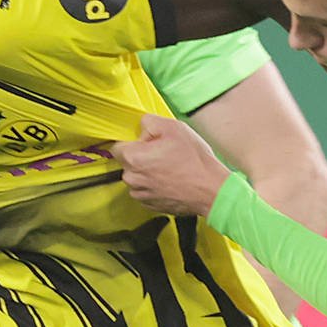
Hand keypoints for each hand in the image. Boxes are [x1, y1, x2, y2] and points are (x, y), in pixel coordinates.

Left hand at [112, 112, 230, 218]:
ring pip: (137, 177)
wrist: (211, 190)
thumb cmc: (194, 161)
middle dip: (141, 156)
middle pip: (128, 162)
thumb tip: (141, 126)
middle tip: (164, 153)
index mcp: (133, 158)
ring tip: (170, 168)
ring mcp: (141, 194)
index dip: (132, 141)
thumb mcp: (173, 127)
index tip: (146, 141)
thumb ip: (149, 121)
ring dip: (148, 172)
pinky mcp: (151, 205)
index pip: (116, 146)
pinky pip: (146, 190)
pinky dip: (155, 185)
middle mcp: (133, 179)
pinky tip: (172, 180)